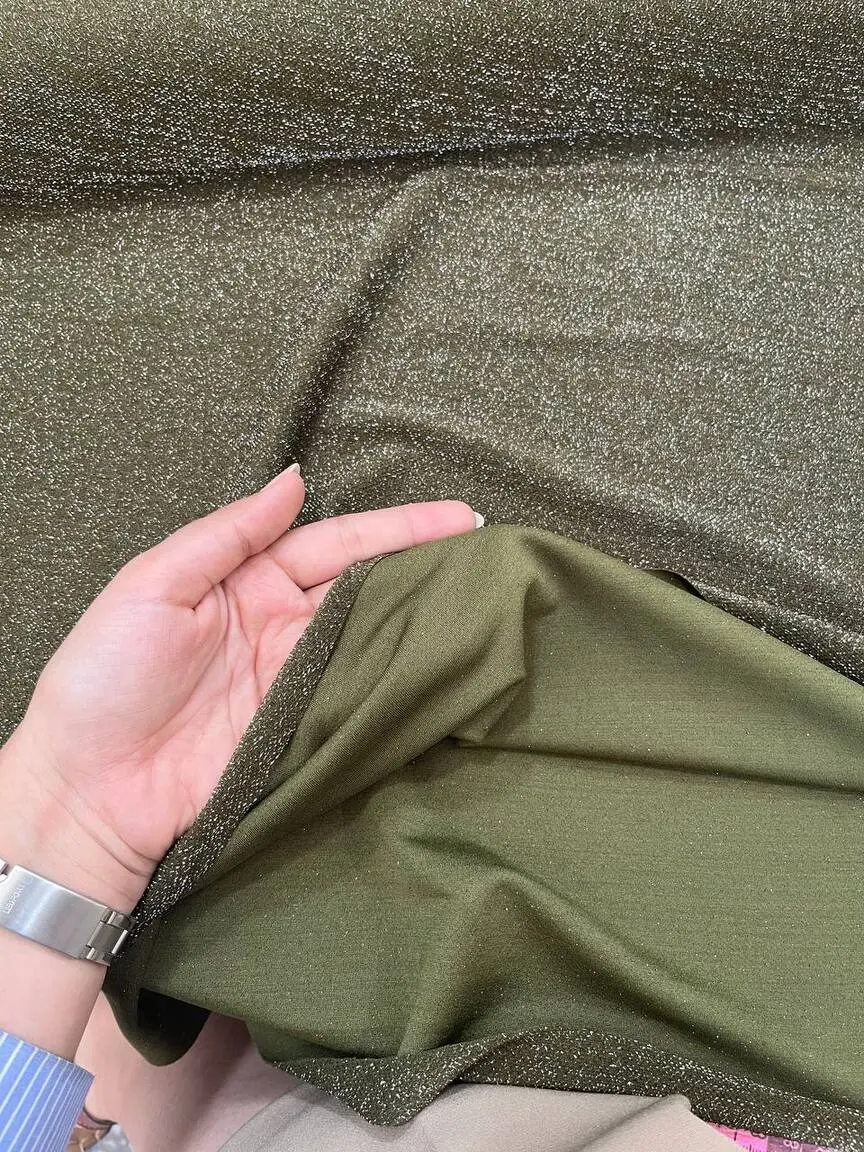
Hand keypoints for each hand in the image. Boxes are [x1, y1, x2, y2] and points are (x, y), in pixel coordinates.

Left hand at [0, 469, 479, 908]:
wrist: (87, 792)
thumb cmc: (104, 680)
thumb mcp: (152, 584)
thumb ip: (227, 533)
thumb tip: (293, 481)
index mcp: (244, 580)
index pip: (334, 542)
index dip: (395, 528)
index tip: (457, 517)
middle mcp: (281, 625)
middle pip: (366, 587)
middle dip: (426, 566)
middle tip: (490, 554)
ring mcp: (297, 680)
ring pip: (374, 638)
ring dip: (425, 619)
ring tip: (486, 598)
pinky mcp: (304, 730)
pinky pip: (361, 696)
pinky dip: (403, 678)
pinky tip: (445, 660)